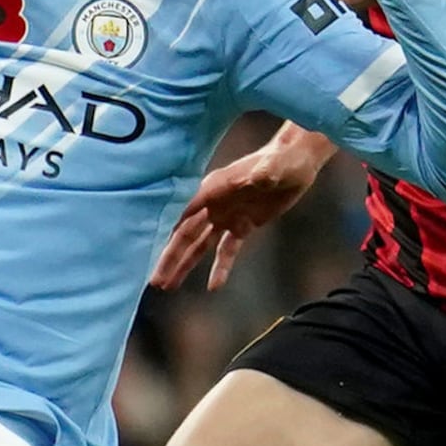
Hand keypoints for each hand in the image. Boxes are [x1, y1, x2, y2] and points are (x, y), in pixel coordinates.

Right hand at [152, 129, 329, 288]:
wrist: (296, 161)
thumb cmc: (283, 159)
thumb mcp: (274, 167)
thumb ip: (265, 173)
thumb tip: (261, 177)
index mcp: (214, 188)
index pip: (185, 213)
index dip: (168, 232)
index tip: (149, 251)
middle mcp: (214, 203)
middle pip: (186, 235)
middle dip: (171, 257)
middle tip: (155, 281)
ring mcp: (226, 215)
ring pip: (200, 245)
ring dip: (186, 265)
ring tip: (169, 286)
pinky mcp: (243, 225)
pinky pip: (228, 250)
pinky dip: (221, 267)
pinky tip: (213, 287)